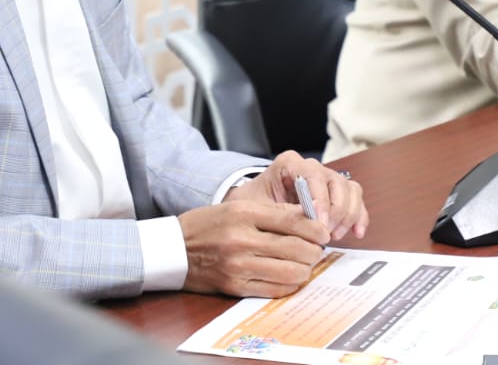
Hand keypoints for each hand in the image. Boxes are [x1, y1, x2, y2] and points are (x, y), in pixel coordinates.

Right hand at [178, 199, 326, 297]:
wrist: (174, 249)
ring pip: (290, 272)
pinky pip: (274, 289)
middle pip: (296, 248)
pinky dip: (289, 284)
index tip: (324, 232)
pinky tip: (291, 277)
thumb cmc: (207, 225)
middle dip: (314, 250)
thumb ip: (271, 212)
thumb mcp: (237, 207)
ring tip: (305, 263)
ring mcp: (238, 266)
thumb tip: (308, 219)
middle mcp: (242, 239)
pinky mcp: (235, 287)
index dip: (315, 228)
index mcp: (243, 214)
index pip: (292, 220)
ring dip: (305, 269)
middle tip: (317, 249)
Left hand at [225, 150, 369, 241]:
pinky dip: (358, 216)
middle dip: (336, 211)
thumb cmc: (251, 205)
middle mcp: (311, 167)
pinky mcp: (336, 194)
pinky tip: (356, 233)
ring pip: (350, 190)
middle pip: (337, 183)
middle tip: (327, 235)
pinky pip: (355, 200)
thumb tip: (306, 225)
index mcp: (290, 164)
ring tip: (334, 236)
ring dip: (347, 215)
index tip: (320, 224)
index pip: (314, 176)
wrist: (249, 207)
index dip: (321, 200)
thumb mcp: (257, 208)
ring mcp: (326, 179)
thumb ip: (281, 212)